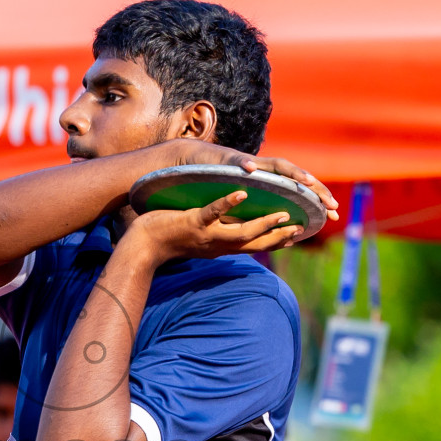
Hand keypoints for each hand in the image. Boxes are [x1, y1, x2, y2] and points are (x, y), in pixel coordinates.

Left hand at [120, 190, 302, 266]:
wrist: (141, 247)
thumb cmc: (169, 240)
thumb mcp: (199, 240)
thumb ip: (216, 234)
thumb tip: (231, 229)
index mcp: (221, 247)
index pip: (254, 246)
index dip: (276, 242)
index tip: (296, 235)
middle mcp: (218, 244)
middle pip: (255, 243)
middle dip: (278, 236)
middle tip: (299, 227)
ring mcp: (206, 234)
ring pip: (241, 232)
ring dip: (263, 223)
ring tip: (281, 212)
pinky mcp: (191, 222)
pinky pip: (212, 212)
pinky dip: (227, 203)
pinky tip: (241, 192)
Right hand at [169, 140, 339, 219]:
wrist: (193, 165)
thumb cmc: (221, 185)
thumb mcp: (245, 202)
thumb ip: (262, 209)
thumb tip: (284, 226)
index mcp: (268, 182)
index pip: (298, 189)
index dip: (317, 199)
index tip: (335, 213)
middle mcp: (263, 170)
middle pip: (295, 176)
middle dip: (315, 188)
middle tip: (332, 204)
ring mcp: (248, 163)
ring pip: (274, 165)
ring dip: (291, 171)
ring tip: (308, 180)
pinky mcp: (227, 160)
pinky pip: (236, 162)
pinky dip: (243, 163)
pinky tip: (250, 168)